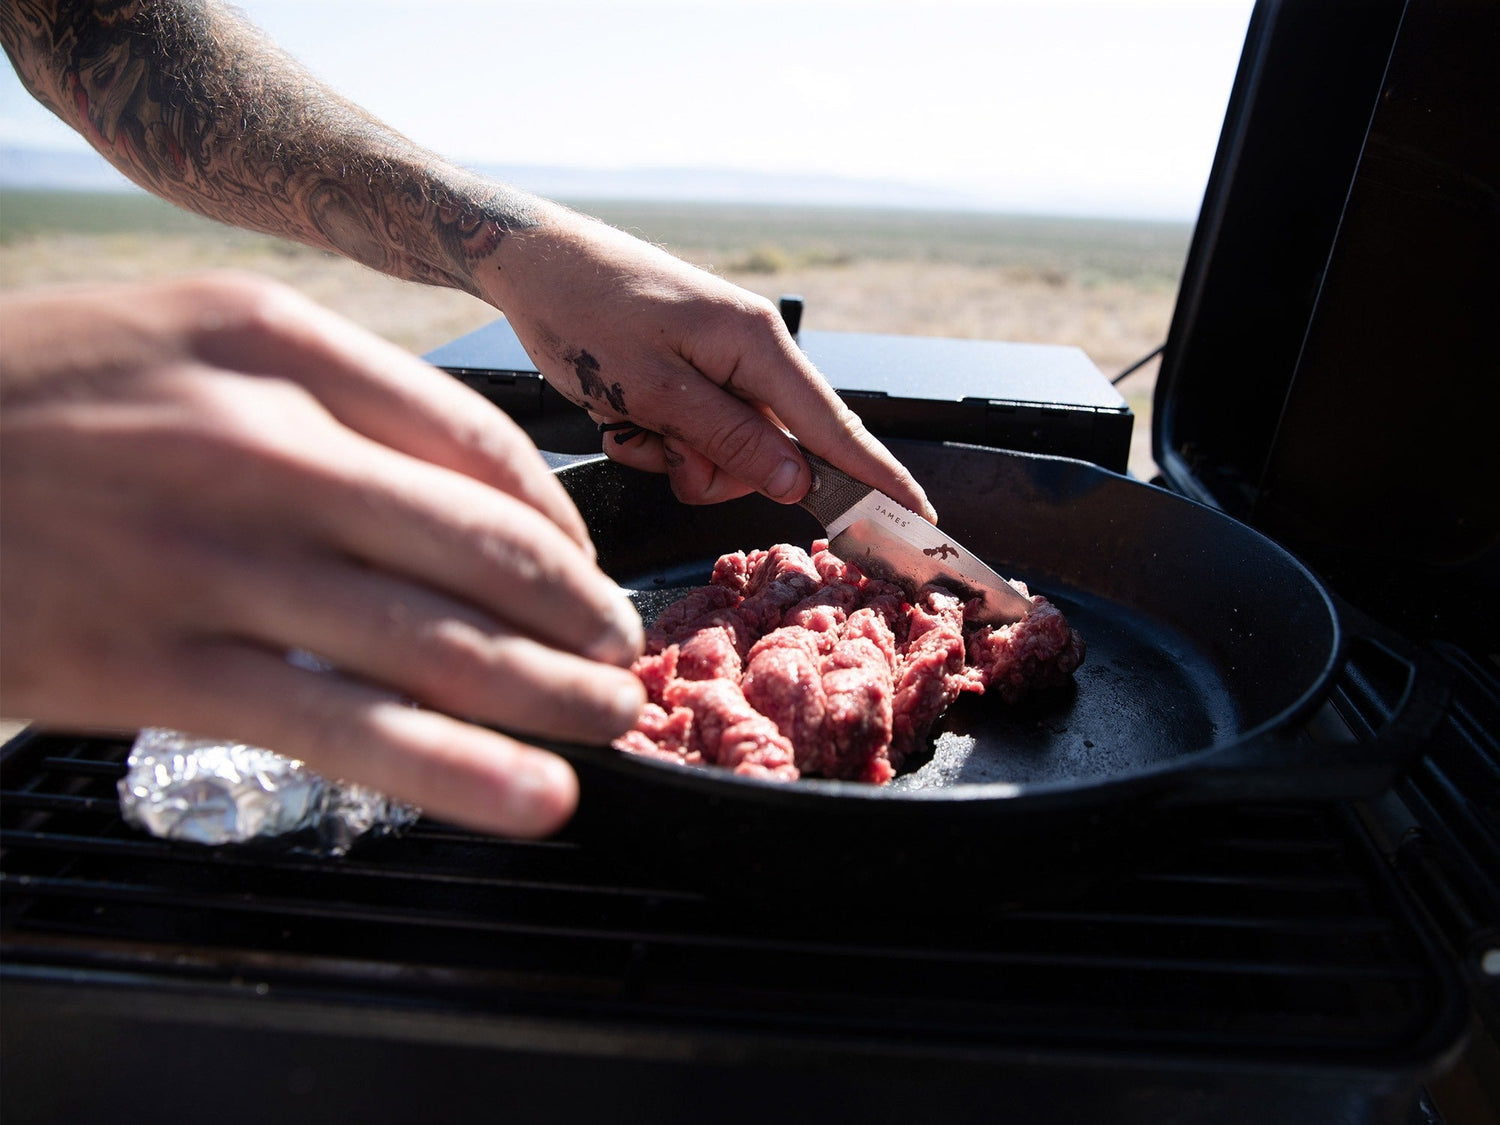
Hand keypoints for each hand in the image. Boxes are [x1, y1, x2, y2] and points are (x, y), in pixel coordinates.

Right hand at [0, 273, 645, 836]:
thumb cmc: (46, 404)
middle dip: (578, 615)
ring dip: (548, 694)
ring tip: (610, 726)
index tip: (585, 569)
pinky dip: (455, 770)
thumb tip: (481, 487)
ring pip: (434, 642)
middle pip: (481, 545)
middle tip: (620, 657)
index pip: (476, 442)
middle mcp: (257, 440)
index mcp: (274, 343)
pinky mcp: (160, 667)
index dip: (559, 524)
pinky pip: (342, 727)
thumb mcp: (190, 344)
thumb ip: (337, 399)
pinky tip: (529, 798)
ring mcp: (211, 557)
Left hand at [478, 203, 938, 519]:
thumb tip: (799, 483)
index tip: (917, 517)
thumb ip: (729, 438)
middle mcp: (749, 352)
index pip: (834, 427)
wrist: (530, 261)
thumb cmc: (585, 312)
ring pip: (728, 451)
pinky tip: (620, 413)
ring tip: (627, 421)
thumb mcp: (653, 388)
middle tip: (656, 445)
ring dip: (676, 455)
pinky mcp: (691, 370)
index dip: (876, 477)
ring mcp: (720, 362)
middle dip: (715, 468)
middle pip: (771, 452)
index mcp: (755, 345)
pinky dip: (657, 438)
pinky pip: (694, 433)